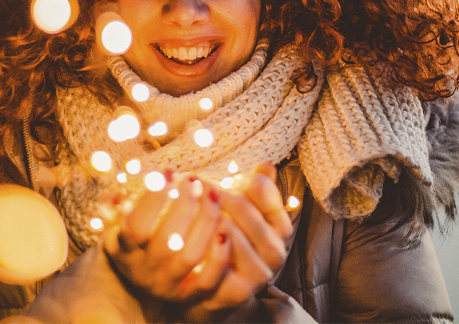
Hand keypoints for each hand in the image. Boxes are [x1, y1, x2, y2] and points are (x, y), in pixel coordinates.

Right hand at [102, 174, 231, 302]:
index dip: (153, 198)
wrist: (145, 276)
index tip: (168, 172)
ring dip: (205, 221)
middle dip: (183, 204)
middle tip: (193, 178)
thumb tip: (120, 197)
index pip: (136, 226)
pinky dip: (219, 254)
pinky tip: (225, 226)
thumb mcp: (118, 222)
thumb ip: (117, 206)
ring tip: (213, 194)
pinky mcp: (190, 295)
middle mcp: (143, 271)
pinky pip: (209, 280)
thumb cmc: (135, 236)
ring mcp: (168, 285)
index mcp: (124, 250)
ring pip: (190, 256)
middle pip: (167, 240)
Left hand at [182, 163, 293, 321]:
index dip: (229, 176)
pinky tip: (178, 234)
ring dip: (198, 212)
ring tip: (180, 205)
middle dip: (209, 190)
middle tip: (186, 183)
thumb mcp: (243, 214)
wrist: (215, 293)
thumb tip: (267, 164)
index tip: (207, 177)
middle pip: (238, 203)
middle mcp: (276, 250)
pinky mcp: (238, 290)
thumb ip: (255, 189)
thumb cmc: (227, 243)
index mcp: (280, 226)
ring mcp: (260, 272)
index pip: (259, 186)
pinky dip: (195, 242)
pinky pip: (214, 258)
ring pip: (225, 227)